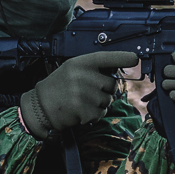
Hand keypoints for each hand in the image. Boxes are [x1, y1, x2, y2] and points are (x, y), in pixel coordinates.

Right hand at [18, 51, 138, 137]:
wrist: (40, 107)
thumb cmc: (58, 87)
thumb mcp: (72, 70)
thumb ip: (91, 69)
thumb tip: (115, 74)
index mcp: (80, 63)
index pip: (106, 57)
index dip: (122, 58)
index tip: (134, 58)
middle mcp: (84, 76)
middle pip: (112, 84)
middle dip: (105, 90)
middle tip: (87, 92)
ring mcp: (84, 93)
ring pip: (108, 101)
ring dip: (98, 105)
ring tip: (81, 102)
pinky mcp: (84, 109)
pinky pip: (100, 114)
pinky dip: (93, 116)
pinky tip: (79, 111)